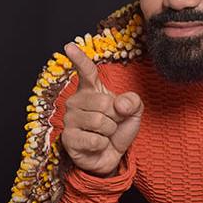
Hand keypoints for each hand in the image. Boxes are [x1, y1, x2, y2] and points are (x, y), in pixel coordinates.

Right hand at [60, 43, 142, 176]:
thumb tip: (119, 105)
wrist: (110, 156)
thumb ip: (133, 101)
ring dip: (109, 131)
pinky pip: (94, 139)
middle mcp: (77, 101)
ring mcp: (70, 119)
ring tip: (104, 134)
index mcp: (91, 89)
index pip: (86, 71)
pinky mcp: (68, 138)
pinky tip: (97, 145)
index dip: (79, 58)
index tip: (68, 46)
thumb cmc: (118, 129)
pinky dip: (102, 145)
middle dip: (116, 117)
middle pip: (104, 103)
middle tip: (112, 123)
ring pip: (100, 122)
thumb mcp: (134, 112)